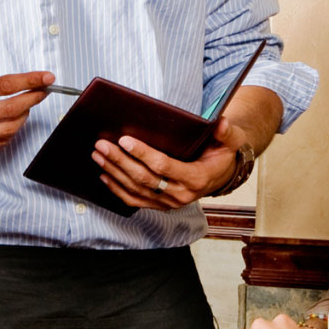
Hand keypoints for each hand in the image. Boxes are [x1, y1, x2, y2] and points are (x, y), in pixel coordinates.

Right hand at [0, 45, 52, 157]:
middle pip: (10, 109)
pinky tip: (14, 118)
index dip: (29, 81)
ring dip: (25, 114)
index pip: (2, 86)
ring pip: (8, 128)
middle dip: (33, 98)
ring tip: (29, 103)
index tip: (47, 77)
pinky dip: (12, 130)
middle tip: (45, 89)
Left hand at [92, 116, 250, 210]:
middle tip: (102, 145)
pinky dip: (116, 189)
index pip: (163, 166)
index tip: (125, 140)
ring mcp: (168, 203)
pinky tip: (104, 174)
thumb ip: (226, 132)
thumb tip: (221, 123)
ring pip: (135, 189)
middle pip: (144, 178)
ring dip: (114, 172)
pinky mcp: (159, 205)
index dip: (142, 154)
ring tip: (98, 155)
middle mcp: (180, 195)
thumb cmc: (222, 154)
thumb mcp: (230, 141)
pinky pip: (134, 200)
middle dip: (120, 161)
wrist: (221, 174)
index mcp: (196, 178)